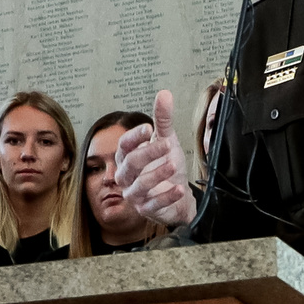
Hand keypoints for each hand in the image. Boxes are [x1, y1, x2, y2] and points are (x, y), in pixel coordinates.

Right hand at [115, 91, 197, 228]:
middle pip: (130, 163)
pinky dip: (167, 196)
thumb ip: (163, 120)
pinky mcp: (147, 209)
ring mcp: (135, 194)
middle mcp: (126, 175)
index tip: (149, 128)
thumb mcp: (168, 140)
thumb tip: (164, 94)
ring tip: (174, 165)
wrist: (179, 195)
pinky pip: (153, 204)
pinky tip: (179, 188)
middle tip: (168, 145)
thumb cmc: (167, 166)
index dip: (134, 137)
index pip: (124, 145)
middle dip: (149, 153)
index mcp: (127, 157)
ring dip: (157, 174)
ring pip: (140, 184)